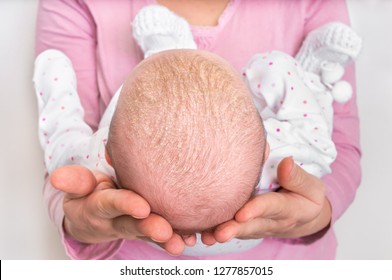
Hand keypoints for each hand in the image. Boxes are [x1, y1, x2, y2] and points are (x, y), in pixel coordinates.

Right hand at [51, 165, 193, 254]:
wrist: (93, 216)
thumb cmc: (89, 193)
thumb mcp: (78, 185)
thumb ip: (74, 180)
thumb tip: (57, 177)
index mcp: (99, 206)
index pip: (111, 204)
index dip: (125, 205)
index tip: (142, 207)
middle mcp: (116, 221)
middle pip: (132, 225)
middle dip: (148, 228)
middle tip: (166, 231)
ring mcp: (132, 227)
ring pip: (149, 235)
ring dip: (166, 239)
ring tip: (182, 243)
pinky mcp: (147, 229)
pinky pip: (161, 235)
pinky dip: (176, 237)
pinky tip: (194, 237)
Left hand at [201, 157, 331, 243]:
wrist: (304, 217)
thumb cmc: (306, 197)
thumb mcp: (311, 187)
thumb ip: (297, 177)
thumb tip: (285, 162)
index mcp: (288, 209)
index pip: (270, 208)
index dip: (256, 209)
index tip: (242, 213)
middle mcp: (271, 222)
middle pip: (250, 225)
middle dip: (234, 229)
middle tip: (219, 233)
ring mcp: (257, 226)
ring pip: (239, 230)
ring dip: (223, 233)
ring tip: (207, 236)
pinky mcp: (247, 226)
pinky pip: (233, 229)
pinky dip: (217, 232)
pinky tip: (200, 233)